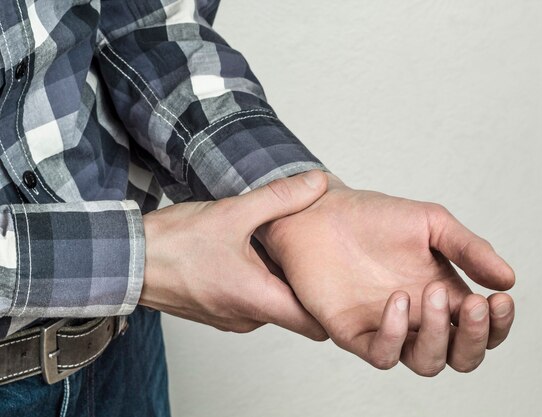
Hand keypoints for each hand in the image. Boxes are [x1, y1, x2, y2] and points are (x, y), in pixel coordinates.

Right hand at [139, 171, 328, 340]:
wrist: (127, 260)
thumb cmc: (174, 244)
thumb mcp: (233, 212)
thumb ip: (280, 197)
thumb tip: (317, 183)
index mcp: (258, 301)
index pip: (316, 324)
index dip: (331, 303)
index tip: (337, 276)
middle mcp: (247, 318)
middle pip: (296, 312)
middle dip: (307, 285)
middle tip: (316, 252)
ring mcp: (231, 319)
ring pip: (273, 305)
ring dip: (280, 281)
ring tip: (284, 248)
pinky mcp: (217, 312)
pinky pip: (252, 303)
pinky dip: (260, 283)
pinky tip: (255, 254)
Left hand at [257, 173, 514, 374]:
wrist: (322, 211)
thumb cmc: (374, 217)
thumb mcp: (431, 223)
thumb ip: (468, 248)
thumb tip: (509, 278)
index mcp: (442, 293)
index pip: (482, 328)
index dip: (498, 324)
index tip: (500, 298)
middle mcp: (418, 317)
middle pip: (461, 356)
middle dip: (474, 337)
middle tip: (473, 303)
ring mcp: (386, 327)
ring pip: (426, 363)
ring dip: (439, 336)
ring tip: (430, 292)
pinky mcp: (353, 332)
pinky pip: (382, 355)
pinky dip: (395, 336)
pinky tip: (397, 302)